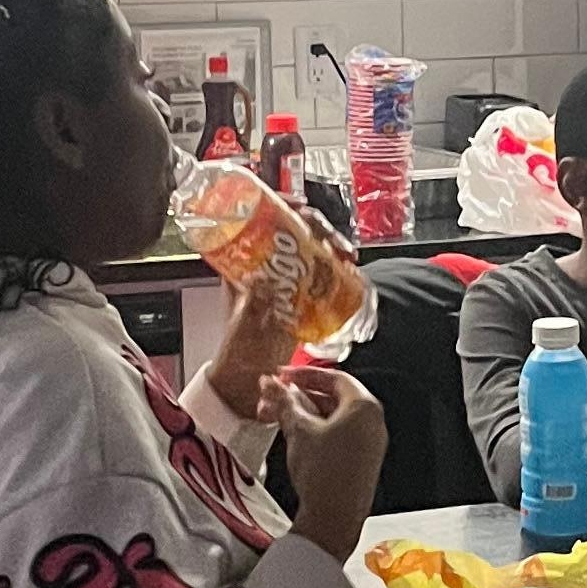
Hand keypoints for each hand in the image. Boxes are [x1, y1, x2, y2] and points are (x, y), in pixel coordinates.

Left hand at [203, 218, 364, 422]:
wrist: (248, 381)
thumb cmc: (237, 354)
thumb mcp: (243, 324)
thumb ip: (253, 304)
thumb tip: (264, 280)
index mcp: (241, 263)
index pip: (260, 218)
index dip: (281, 205)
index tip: (300, 208)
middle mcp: (264, 265)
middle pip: (293, 229)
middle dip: (317, 226)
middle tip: (332, 240)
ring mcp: (284, 279)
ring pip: (311, 247)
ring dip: (331, 244)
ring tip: (346, 254)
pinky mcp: (302, 295)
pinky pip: (323, 271)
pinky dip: (338, 265)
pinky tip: (349, 267)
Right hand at [275, 369, 387, 560]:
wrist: (334, 519)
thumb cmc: (325, 476)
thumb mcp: (298, 430)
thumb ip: (283, 402)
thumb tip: (272, 385)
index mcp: (364, 407)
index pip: (333, 377)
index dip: (304, 374)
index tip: (284, 376)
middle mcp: (373, 423)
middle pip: (333, 397)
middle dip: (299, 396)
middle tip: (275, 397)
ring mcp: (369, 443)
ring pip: (333, 418)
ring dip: (304, 414)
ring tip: (277, 417)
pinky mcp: (362, 461)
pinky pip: (338, 435)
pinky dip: (316, 431)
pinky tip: (293, 437)